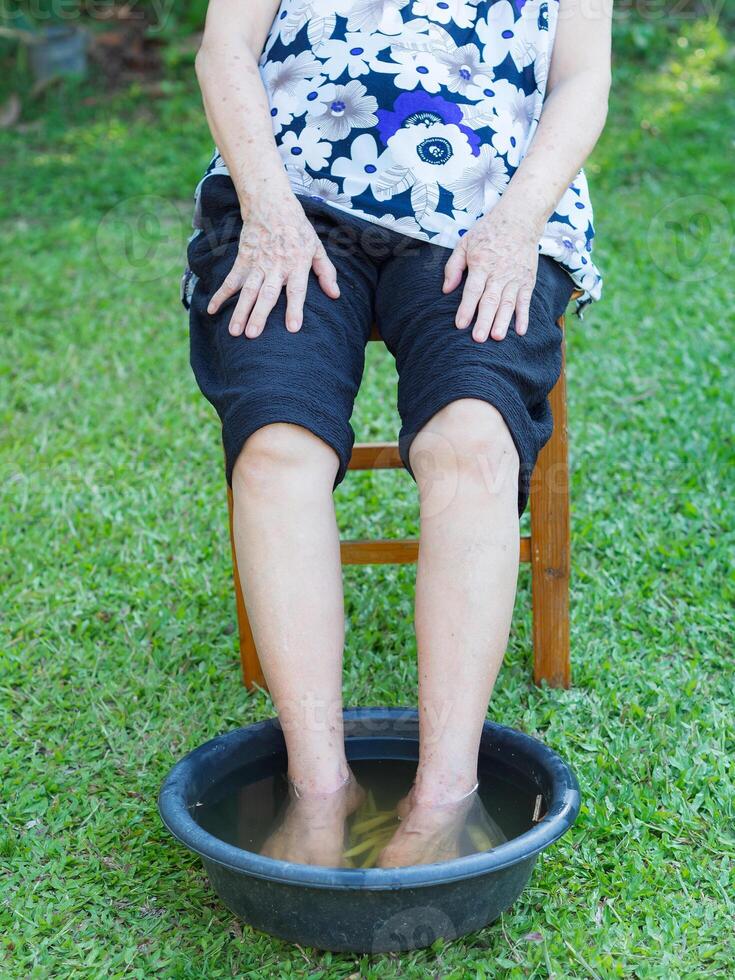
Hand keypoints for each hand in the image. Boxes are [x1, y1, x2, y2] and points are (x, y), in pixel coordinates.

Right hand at [207, 195, 338, 337]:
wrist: (271, 204)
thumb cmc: (297, 228)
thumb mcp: (317, 246)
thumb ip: (326, 272)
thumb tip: (335, 294)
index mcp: (297, 264)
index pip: (296, 291)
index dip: (295, 309)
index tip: (292, 328)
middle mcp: (276, 267)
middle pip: (267, 294)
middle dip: (259, 315)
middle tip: (252, 335)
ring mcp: (257, 264)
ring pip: (247, 291)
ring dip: (240, 311)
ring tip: (234, 332)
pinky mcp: (243, 260)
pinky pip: (231, 280)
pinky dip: (221, 295)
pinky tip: (213, 310)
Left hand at [443, 207, 542, 341]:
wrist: (520, 219)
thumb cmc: (488, 232)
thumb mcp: (465, 242)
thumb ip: (454, 266)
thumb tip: (446, 290)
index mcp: (481, 263)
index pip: (473, 290)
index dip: (466, 308)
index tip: (461, 324)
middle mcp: (499, 272)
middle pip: (490, 300)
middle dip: (484, 320)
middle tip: (478, 339)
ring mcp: (515, 277)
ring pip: (508, 303)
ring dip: (503, 321)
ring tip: (497, 338)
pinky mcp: (528, 280)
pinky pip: (526, 301)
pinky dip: (524, 316)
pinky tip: (521, 331)